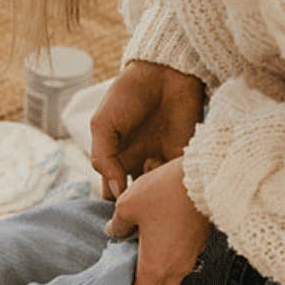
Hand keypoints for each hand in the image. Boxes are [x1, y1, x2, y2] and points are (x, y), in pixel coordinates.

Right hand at [90, 61, 205, 200]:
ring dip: (152, 190)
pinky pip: (175, 179)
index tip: (117, 210)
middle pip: (136, 197)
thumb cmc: (128, 95)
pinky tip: (160, 159)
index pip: (113, 192)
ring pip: (156, 192)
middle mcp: (139, 163)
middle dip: (136, 205)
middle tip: (135, 201)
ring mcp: (161, 161)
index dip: (114, 204)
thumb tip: (115, 190)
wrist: (164, 73)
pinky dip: (169, 179)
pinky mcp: (182, 157)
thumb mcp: (103, 124)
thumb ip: (103, 158)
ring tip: (147, 167)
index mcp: (116, 158)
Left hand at [106, 158, 210, 284]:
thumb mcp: (128, 205)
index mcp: (155, 268)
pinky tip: (150, 255)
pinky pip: (177, 268)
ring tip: (133, 278)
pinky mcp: (196, 246)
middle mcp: (174, 270)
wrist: (205, 177)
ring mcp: (188, 259)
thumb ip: (117, 225)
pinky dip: (163, 271)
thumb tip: (114, 232)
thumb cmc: (164, 192)